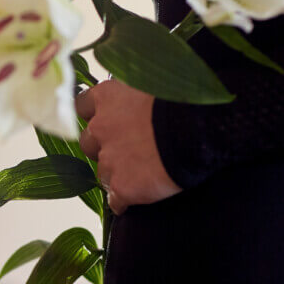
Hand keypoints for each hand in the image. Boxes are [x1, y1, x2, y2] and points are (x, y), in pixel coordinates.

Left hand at [75, 80, 179, 213]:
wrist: (201, 128)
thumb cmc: (185, 98)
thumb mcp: (154, 82)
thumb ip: (136, 93)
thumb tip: (139, 101)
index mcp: (108, 97)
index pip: (82, 106)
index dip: (95, 116)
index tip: (106, 120)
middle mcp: (101, 128)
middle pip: (88, 143)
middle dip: (103, 147)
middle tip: (129, 149)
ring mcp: (109, 159)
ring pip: (102, 173)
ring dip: (116, 174)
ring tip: (141, 175)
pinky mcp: (122, 187)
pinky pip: (115, 201)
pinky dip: (124, 201)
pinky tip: (139, 198)